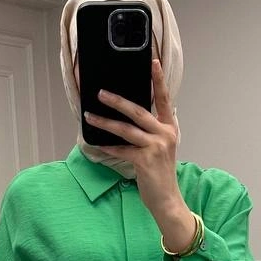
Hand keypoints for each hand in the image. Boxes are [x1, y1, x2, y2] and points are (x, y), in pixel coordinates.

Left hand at [83, 58, 189, 233]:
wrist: (167, 199)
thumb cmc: (159, 172)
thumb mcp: (159, 147)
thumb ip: (149, 131)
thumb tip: (125, 116)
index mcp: (169, 127)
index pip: (164, 99)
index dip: (158, 80)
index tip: (153, 61)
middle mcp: (165, 134)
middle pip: (138, 111)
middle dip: (117, 100)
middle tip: (100, 93)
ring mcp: (156, 147)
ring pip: (126, 129)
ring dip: (105, 122)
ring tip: (90, 116)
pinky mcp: (145, 161)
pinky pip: (122, 149)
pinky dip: (108, 147)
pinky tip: (96, 144)